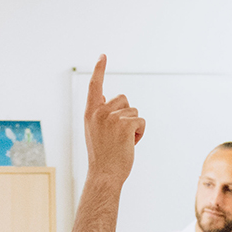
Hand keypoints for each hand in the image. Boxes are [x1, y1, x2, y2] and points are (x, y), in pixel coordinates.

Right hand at [82, 55, 143, 185]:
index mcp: (90, 113)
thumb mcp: (96, 132)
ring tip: (122, 142)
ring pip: (134, 112)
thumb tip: (109, 100)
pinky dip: (140, 134)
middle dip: (126, 115)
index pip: (94, 86)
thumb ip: (101, 115)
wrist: (104, 175)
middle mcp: (99, 112)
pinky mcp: (124, 125)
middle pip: (123, 100)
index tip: (103, 56)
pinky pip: (140, 122)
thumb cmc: (102, 156)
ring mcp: (111, 118)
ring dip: (133, 126)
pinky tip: (130, 144)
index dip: (99, 69)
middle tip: (117, 136)